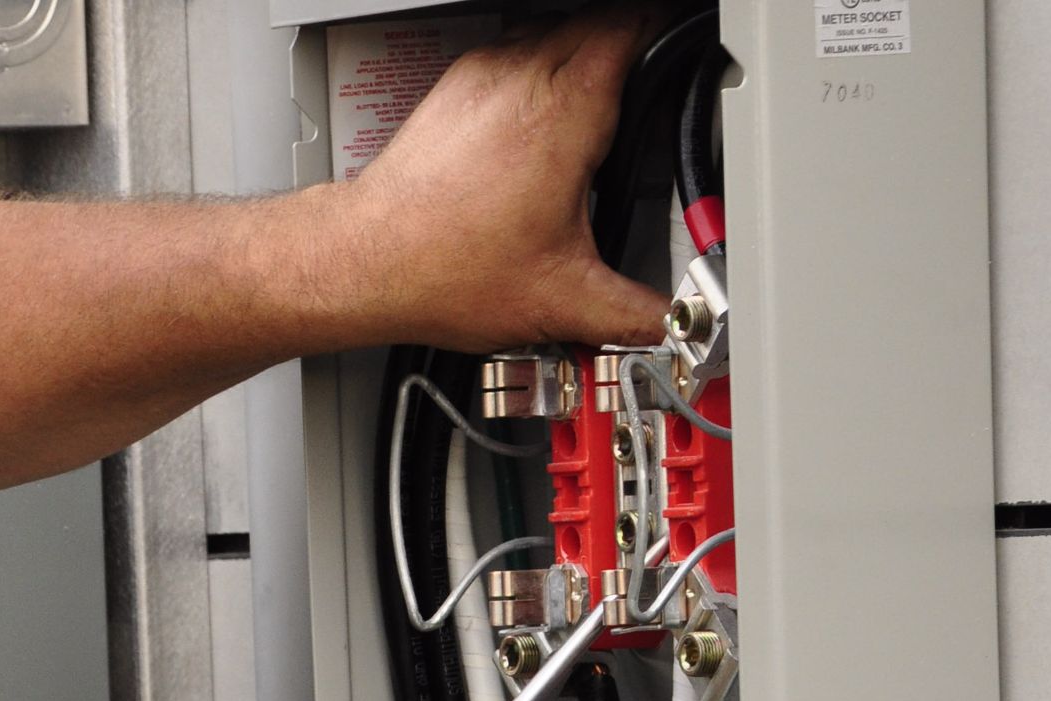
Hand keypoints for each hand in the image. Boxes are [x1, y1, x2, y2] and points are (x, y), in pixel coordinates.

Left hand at [328, 5, 671, 351]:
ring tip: (600, 105)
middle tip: (652, 83)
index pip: (635, 29)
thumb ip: (634, 312)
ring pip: (551, 34)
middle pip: (598, 24)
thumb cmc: (441, 267)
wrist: (365, 262)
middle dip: (632, 48)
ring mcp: (481, 77)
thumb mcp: (563, 300)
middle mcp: (521, 77)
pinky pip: (510, 56)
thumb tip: (669, 320)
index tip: (685, 53)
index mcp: (564, 109)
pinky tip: (539, 125)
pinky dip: (535, 76)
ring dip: (581, 59)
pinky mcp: (451, 90)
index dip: (668, 36)